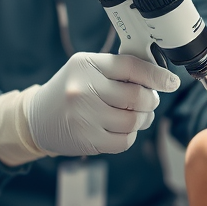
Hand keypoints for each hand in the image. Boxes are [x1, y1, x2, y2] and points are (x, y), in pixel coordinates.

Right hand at [23, 52, 179, 155]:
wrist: (36, 119)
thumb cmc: (69, 91)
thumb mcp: (86, 69)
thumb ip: (117, 69)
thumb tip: (157, 76)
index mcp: (86, 65)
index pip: (131, 66)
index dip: (156, 75)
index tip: (170, 82)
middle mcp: (83, 90)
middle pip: (137, 96)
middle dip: (150, 100)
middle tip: (148, 100)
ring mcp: (85, 117)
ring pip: (134, 120)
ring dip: (143, 118)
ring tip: (137, 115)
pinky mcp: (87, 140)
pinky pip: (124, 140)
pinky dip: (129, 135)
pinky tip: (121, 128)